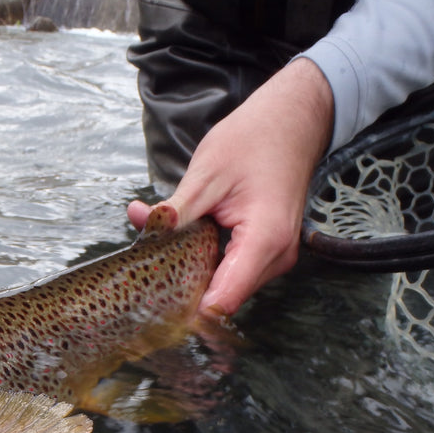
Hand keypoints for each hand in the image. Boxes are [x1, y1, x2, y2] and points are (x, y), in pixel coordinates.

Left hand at [128, 56, 333, 315]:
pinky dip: (206, 263)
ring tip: (164, 250)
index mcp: (264, 239)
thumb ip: (176, 209)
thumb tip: (141, 222)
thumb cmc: (255, 140)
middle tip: (147, 271)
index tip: (154, 306)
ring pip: (226, 286)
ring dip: (193, 274)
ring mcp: (275, 257)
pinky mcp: (268, 252)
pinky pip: (233, 271)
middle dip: (182, 288)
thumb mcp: (206, 174)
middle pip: (222, 298)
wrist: (292, 122)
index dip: (187, 310)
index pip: (223, 300)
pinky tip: (186, 244)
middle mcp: (276, 257)